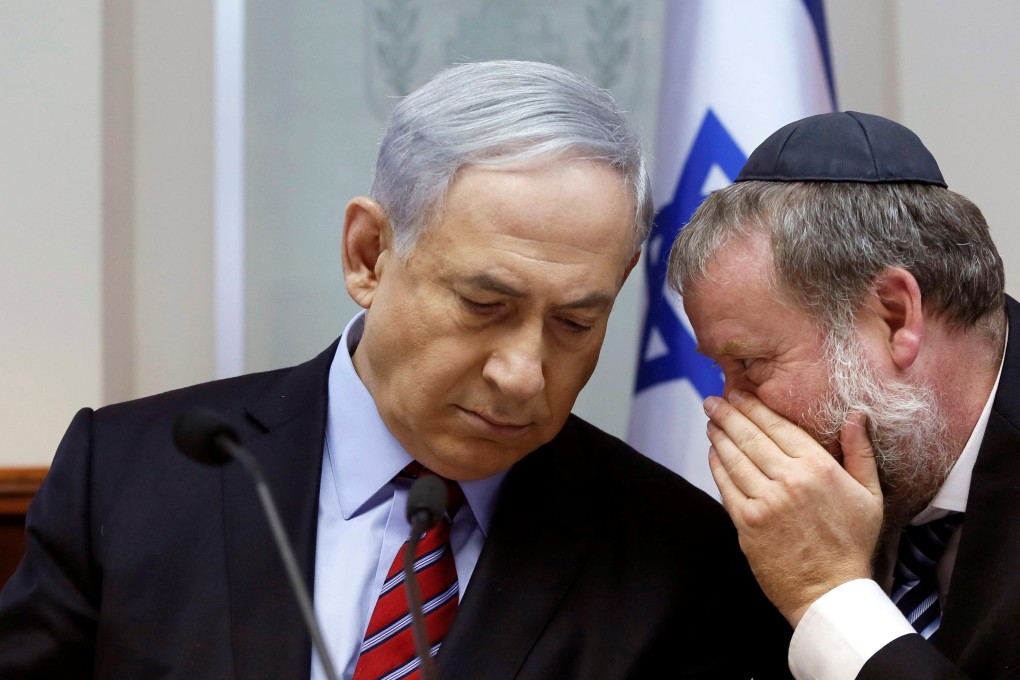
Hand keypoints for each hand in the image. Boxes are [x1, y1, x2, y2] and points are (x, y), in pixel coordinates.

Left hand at [705, 390, 883, 626]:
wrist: (831, 592)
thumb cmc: (852, 543)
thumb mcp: (869, 494)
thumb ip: (860, 451)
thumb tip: (856, 415)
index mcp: (818, 468)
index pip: (778, 426)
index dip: (754, 407)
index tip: (738, 393)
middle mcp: (788, 480)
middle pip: (750, 437)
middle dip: (728, 414)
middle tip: (712, 401)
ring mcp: (765, 502)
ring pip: (734, 458)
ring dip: (718, 436)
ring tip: (710, 422)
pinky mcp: (747, 523)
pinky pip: (726, 486)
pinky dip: (716, 466)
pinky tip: (713, 453)